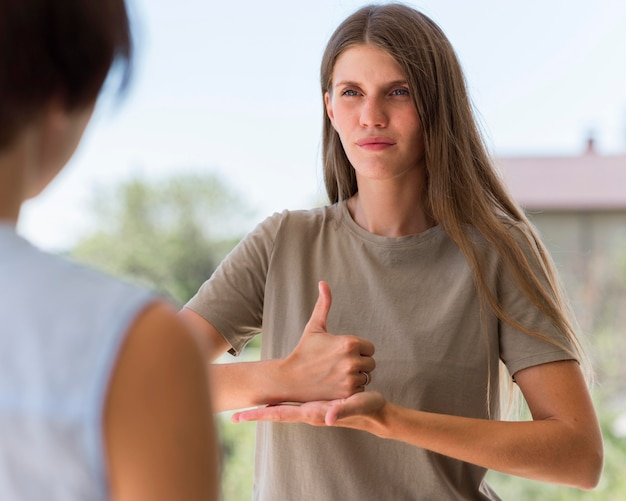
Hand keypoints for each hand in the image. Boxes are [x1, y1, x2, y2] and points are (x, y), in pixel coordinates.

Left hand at [232, 391, 386, 433]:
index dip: (259, 415)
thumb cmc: (368, 410)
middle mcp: (308, 412)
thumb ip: (344, 411)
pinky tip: (273, 398)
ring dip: (265, 407)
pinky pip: (293, 404)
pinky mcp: (316, 404)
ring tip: (247, 403)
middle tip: (233, 414)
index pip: (280, 415)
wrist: (376, 413)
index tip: (239, 417)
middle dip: (255, 414)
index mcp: (313, 412)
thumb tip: (328, 417)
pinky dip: (280, 401)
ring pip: (283, 409)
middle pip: (276, 414)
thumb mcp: (357, 406)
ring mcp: (311, 409)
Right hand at [277, 281, 375, 402]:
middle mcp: (352, 360)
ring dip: (355, 377)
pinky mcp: (347, 394)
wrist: (290, 378)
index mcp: (349, 342)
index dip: (359, 350)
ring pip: (366, 377)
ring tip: (336, 375)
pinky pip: (360, 390)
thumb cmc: (304, 351)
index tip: (342, 353)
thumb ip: (323, 304)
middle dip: (359, 364)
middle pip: (371, 363)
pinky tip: (336, 385)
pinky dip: (351, 389)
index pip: (370, 348)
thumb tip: (323, 282)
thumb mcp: (314, 327)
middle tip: (338, 365)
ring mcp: (350, 379)